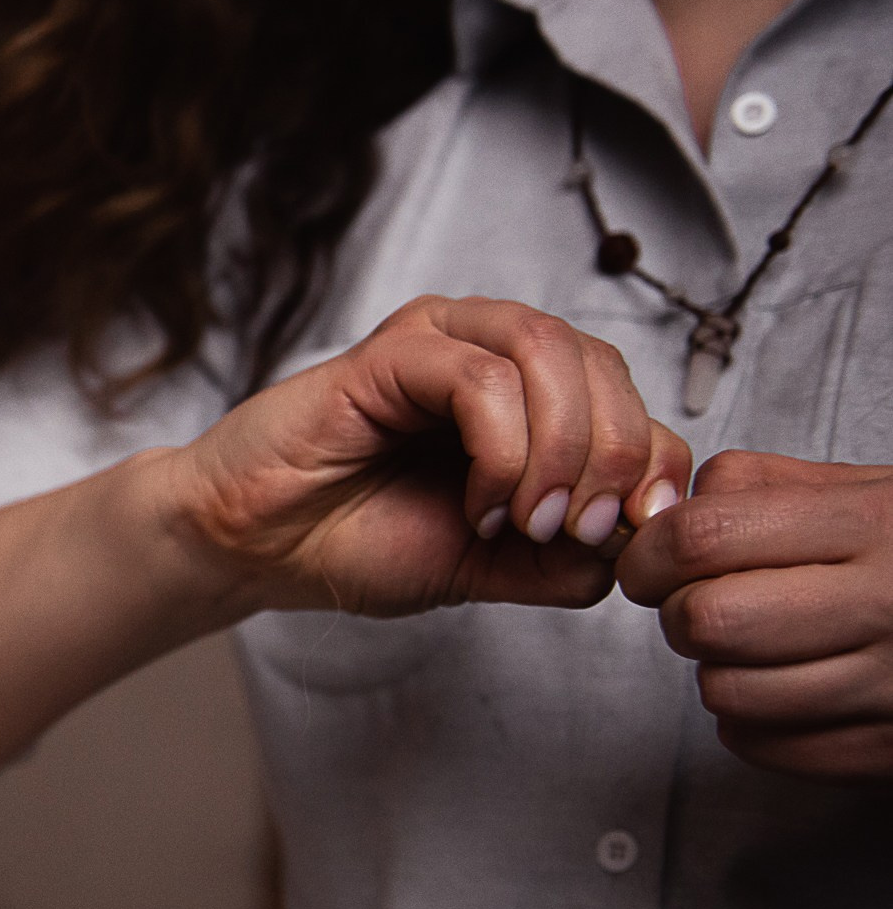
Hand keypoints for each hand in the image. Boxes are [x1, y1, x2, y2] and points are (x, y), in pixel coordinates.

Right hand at [165, 296, 693, 616]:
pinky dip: (503, 448)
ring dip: (563, 449)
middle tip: (574, 532)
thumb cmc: (352, 541)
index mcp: (522, 395)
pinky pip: (480, 375)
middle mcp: (486, 351)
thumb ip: (567, 558)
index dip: (654, 464)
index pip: (631, 397)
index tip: (628, 537)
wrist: (253, 549)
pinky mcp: (387, 354)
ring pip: (551, 352)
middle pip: (602, 363)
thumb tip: (644, 542)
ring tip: (526, 520)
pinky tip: (479, 504)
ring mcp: (437, 342)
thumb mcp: (490, 565)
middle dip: (614, 458)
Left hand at [617, 451, 892, 778]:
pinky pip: (765, 747)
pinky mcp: (890, 749)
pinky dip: (752, 723)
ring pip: (728, 693)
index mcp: (874, 524)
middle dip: (680, 613)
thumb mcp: (871, 488)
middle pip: (707, 621)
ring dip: (719, 670)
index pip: (704, 537)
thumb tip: (667, 513)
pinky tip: (785, 688)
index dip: (650, 552)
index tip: (649, 561)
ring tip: (757, 646)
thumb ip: (767, 486)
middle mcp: (888, 604)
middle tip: (702, 603)